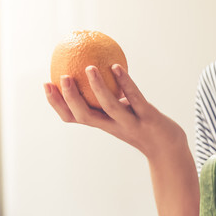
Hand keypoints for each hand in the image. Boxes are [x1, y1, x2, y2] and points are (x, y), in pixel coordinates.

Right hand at [44, 65, 185, 159]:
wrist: (168, 148)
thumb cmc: (142, 126)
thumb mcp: (122, 111)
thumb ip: (108, 96)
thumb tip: (92, 67)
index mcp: (102, 124)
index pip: (72, 117)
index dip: (57, 103)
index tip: (46, 84)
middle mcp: (112, 126)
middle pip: (85, 115)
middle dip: (70, 98)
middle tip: (62, 77)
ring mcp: (131, 123)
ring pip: (110, 107)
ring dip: (98, 88)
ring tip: (89, 68)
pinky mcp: (149, 119)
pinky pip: (135, 99)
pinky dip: (125, 83)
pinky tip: (117, 67)